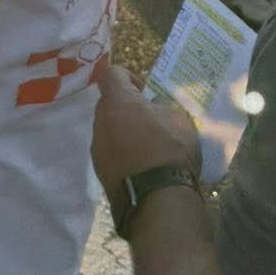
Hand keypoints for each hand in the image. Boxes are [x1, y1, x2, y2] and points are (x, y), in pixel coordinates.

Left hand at [92, 66, 201, 192]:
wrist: (156, 200)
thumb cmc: (168, 150)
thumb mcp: (178, 119)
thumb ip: (161, 108)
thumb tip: (151, 108)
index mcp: (116, 101)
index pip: (111, 74)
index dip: (128, 76)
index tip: (144, 91)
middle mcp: (100, 122)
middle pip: (109, 105)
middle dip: (127, 109)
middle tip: (150, 122)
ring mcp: (97, 150)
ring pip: (109, 132)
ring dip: (125, 134)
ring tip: (149, 149)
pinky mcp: (101, 174)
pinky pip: (112, 156)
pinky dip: (124, 156)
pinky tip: (145, 168)